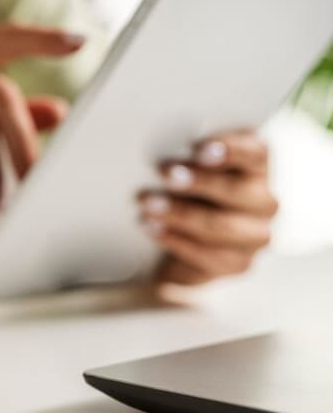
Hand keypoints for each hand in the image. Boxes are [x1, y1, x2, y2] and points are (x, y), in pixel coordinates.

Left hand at [139, 131, 277, 285]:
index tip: (199, 149)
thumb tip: (169, 157)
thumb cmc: (186, 188)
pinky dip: (175, 239)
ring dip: (180, 213)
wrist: (184, 237)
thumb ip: (187, 157)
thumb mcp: (187, 166)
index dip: (231, 149)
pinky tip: (152, 228)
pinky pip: (208, 254)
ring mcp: (257, 235)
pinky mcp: (239, 263)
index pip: (256, 152)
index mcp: (257, 166)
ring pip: (220, 225)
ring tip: (147, 204)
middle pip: (236, 189)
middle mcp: (265, 201)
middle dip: (198, 181)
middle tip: (164, 172)